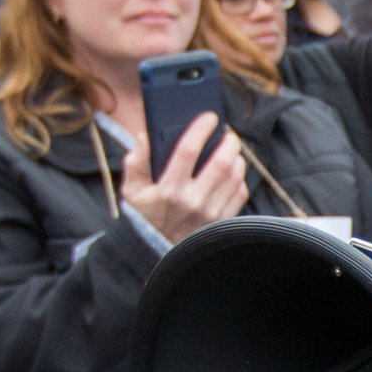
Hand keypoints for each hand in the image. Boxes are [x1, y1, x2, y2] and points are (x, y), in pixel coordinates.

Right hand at [121, 113, 248, 241]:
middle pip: (221, 163)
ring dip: (236, 158)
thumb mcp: (132, 192)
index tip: (209, 117)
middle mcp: (191, 201)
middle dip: (228, 142)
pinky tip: (233, 172)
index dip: (201, 129)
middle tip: (227, 134)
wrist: (157, 254)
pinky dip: (240, 178)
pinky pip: (240, 194)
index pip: (188, 150)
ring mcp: (210, 214)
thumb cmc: (145, 217)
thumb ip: (135, 162)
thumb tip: (144, 137)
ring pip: (234, 177)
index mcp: (168, 190)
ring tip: (231, 151)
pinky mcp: (222, 223)